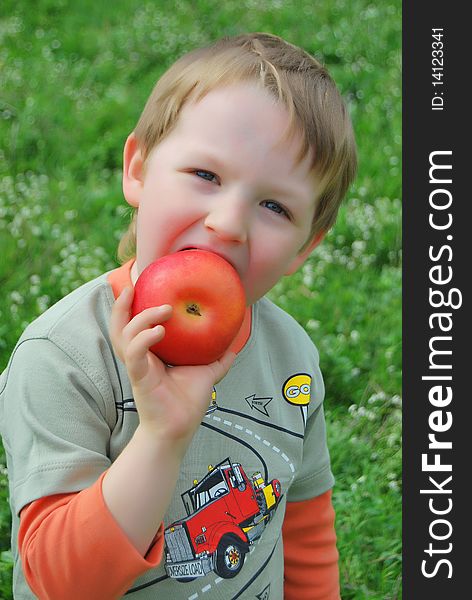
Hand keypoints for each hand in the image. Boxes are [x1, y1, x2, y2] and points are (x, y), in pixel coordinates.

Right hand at [110, 286, 235, 450]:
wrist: (179, 430)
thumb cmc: (187, 402)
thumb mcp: (206, 373)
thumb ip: (218, 357)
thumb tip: (236, 342)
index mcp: (149, 353)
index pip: (133, 324)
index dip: (130, 305)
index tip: (139, 284)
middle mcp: (139, 357)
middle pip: (119, 326)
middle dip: (121, 306)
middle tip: (134, 286)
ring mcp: (138, 367)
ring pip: (124, 336)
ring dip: (140, 318)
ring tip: (163, 309)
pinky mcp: (140, 378)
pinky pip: (135, 355)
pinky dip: (144, 339)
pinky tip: (159, 330)